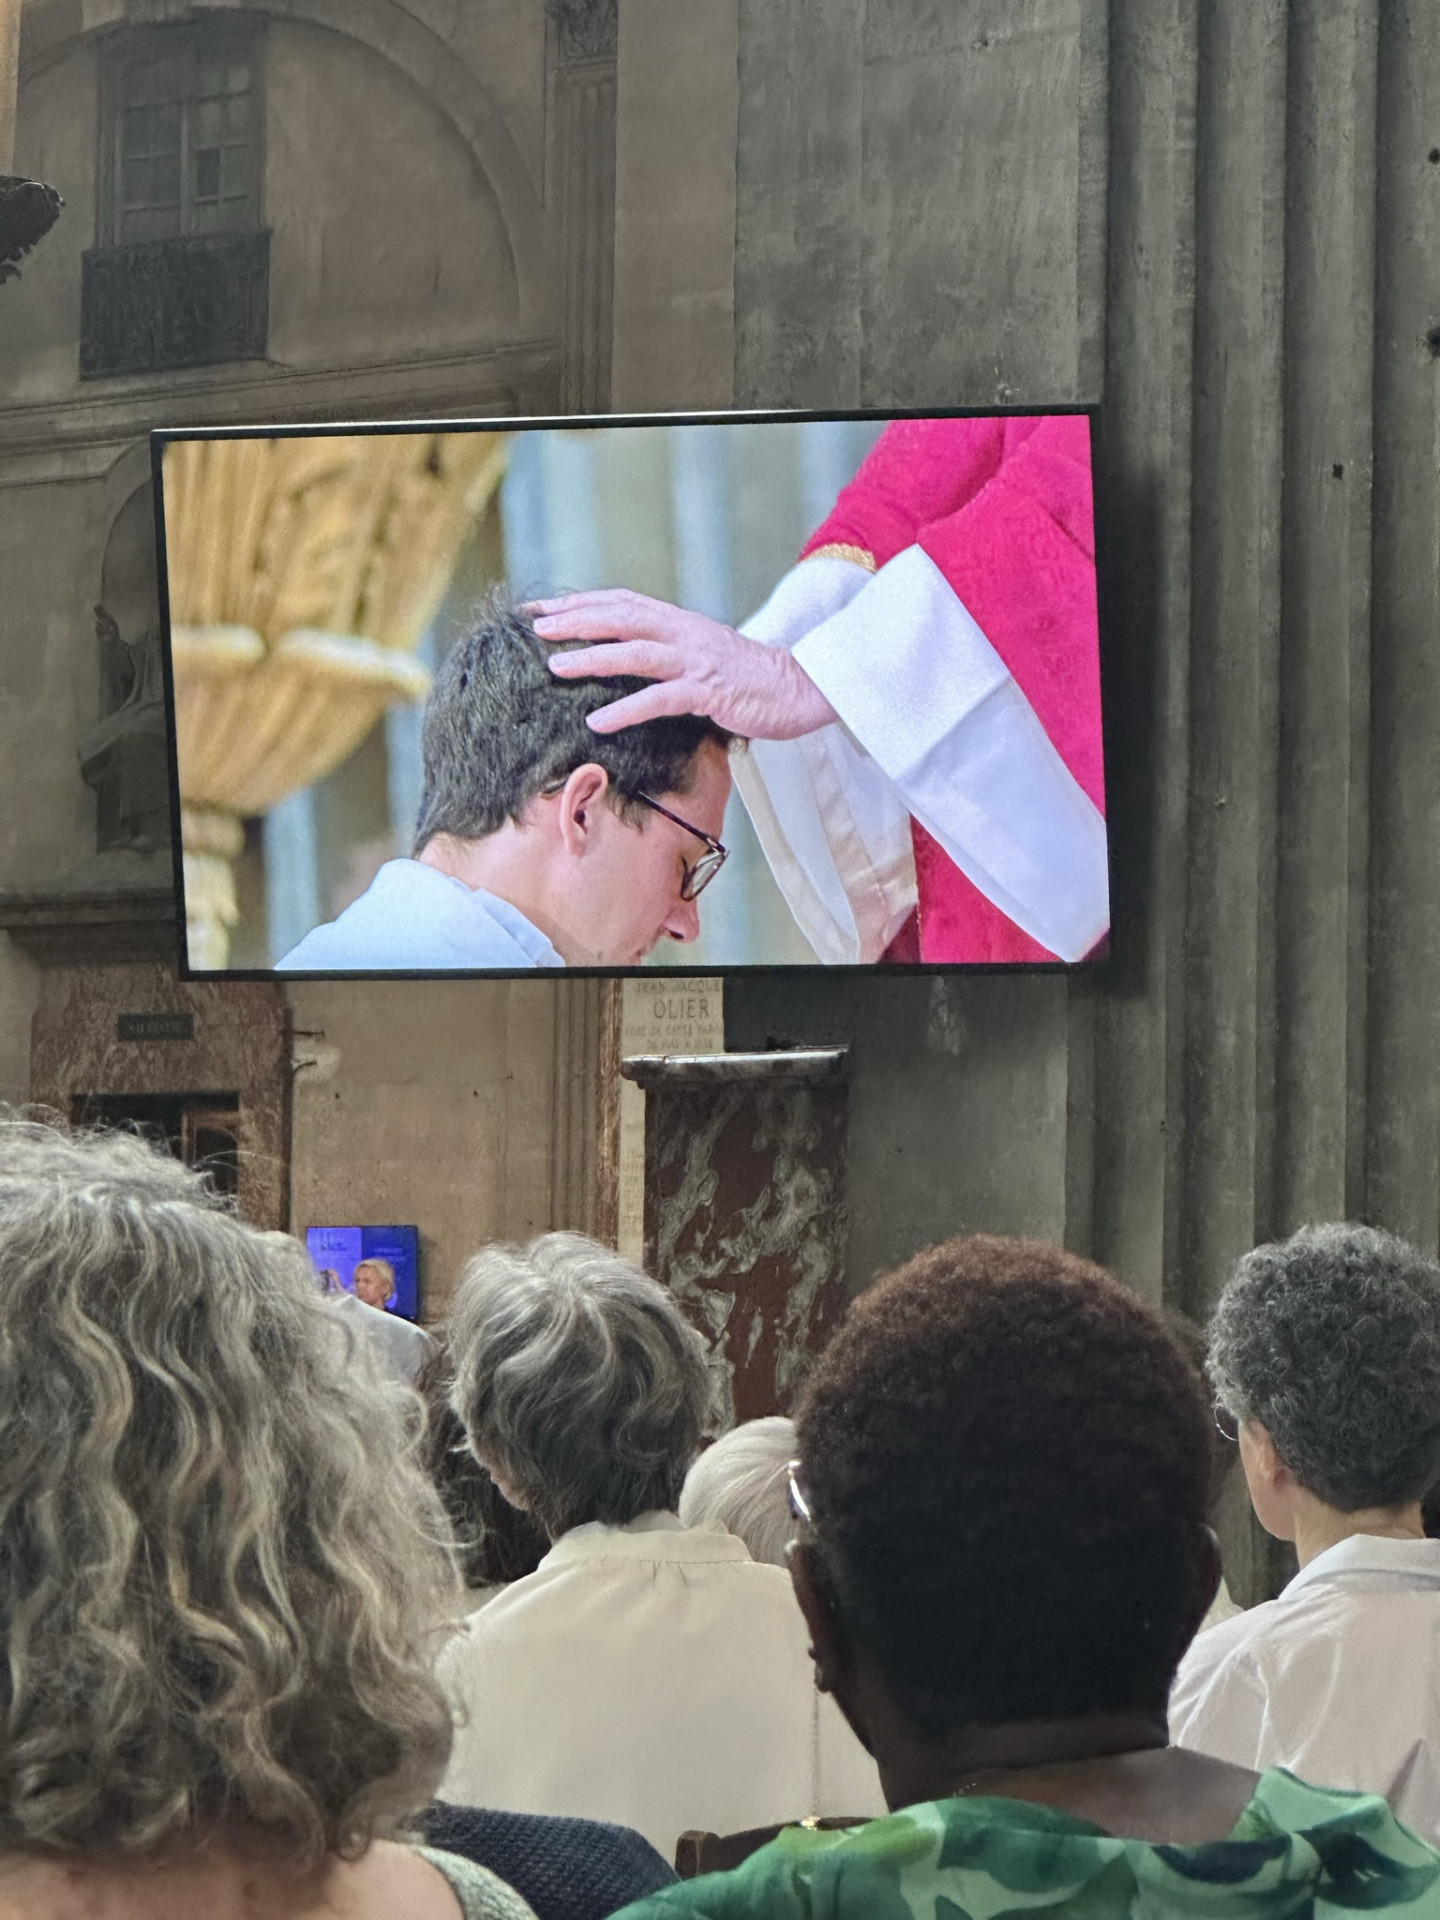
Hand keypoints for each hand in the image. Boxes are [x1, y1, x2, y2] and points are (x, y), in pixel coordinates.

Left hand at [528, 589, 838, 740]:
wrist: (800, 689)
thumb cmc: (749, 679)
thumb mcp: (702, 655)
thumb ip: (668, 651)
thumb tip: (626, 656)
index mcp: (680, 622)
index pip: (621, 603)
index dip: (579, 603)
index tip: (540, 609)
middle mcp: (684, 633)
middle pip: (621, 618)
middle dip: (575, 621)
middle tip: (536, 627)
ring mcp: (697, 661)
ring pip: (635, 653)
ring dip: (592, 658)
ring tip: (555, 668)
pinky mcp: (710, 692)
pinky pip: (661, 700)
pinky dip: (627, 709)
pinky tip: (598, 722)